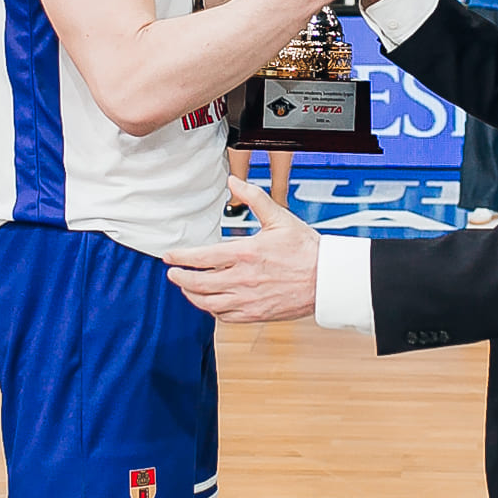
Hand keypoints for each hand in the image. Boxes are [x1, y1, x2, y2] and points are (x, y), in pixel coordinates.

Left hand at [164, 178, 318, 321]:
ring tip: (187, 288)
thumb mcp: (280, 218)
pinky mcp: (256, 314)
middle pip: (198, 284)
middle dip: (180, 278)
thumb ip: (254, 198)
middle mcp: (243, 279)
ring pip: (208, 303)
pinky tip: (211, 302)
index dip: (180, 257)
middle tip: (173, 273)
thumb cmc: (307, 249)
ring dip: (192, 296)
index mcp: (246, 254)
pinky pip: (225, 317)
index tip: (169, 256)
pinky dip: (213, 310)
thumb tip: (234, 181)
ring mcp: (249, 300)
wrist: (328, 279)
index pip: (202, 258)